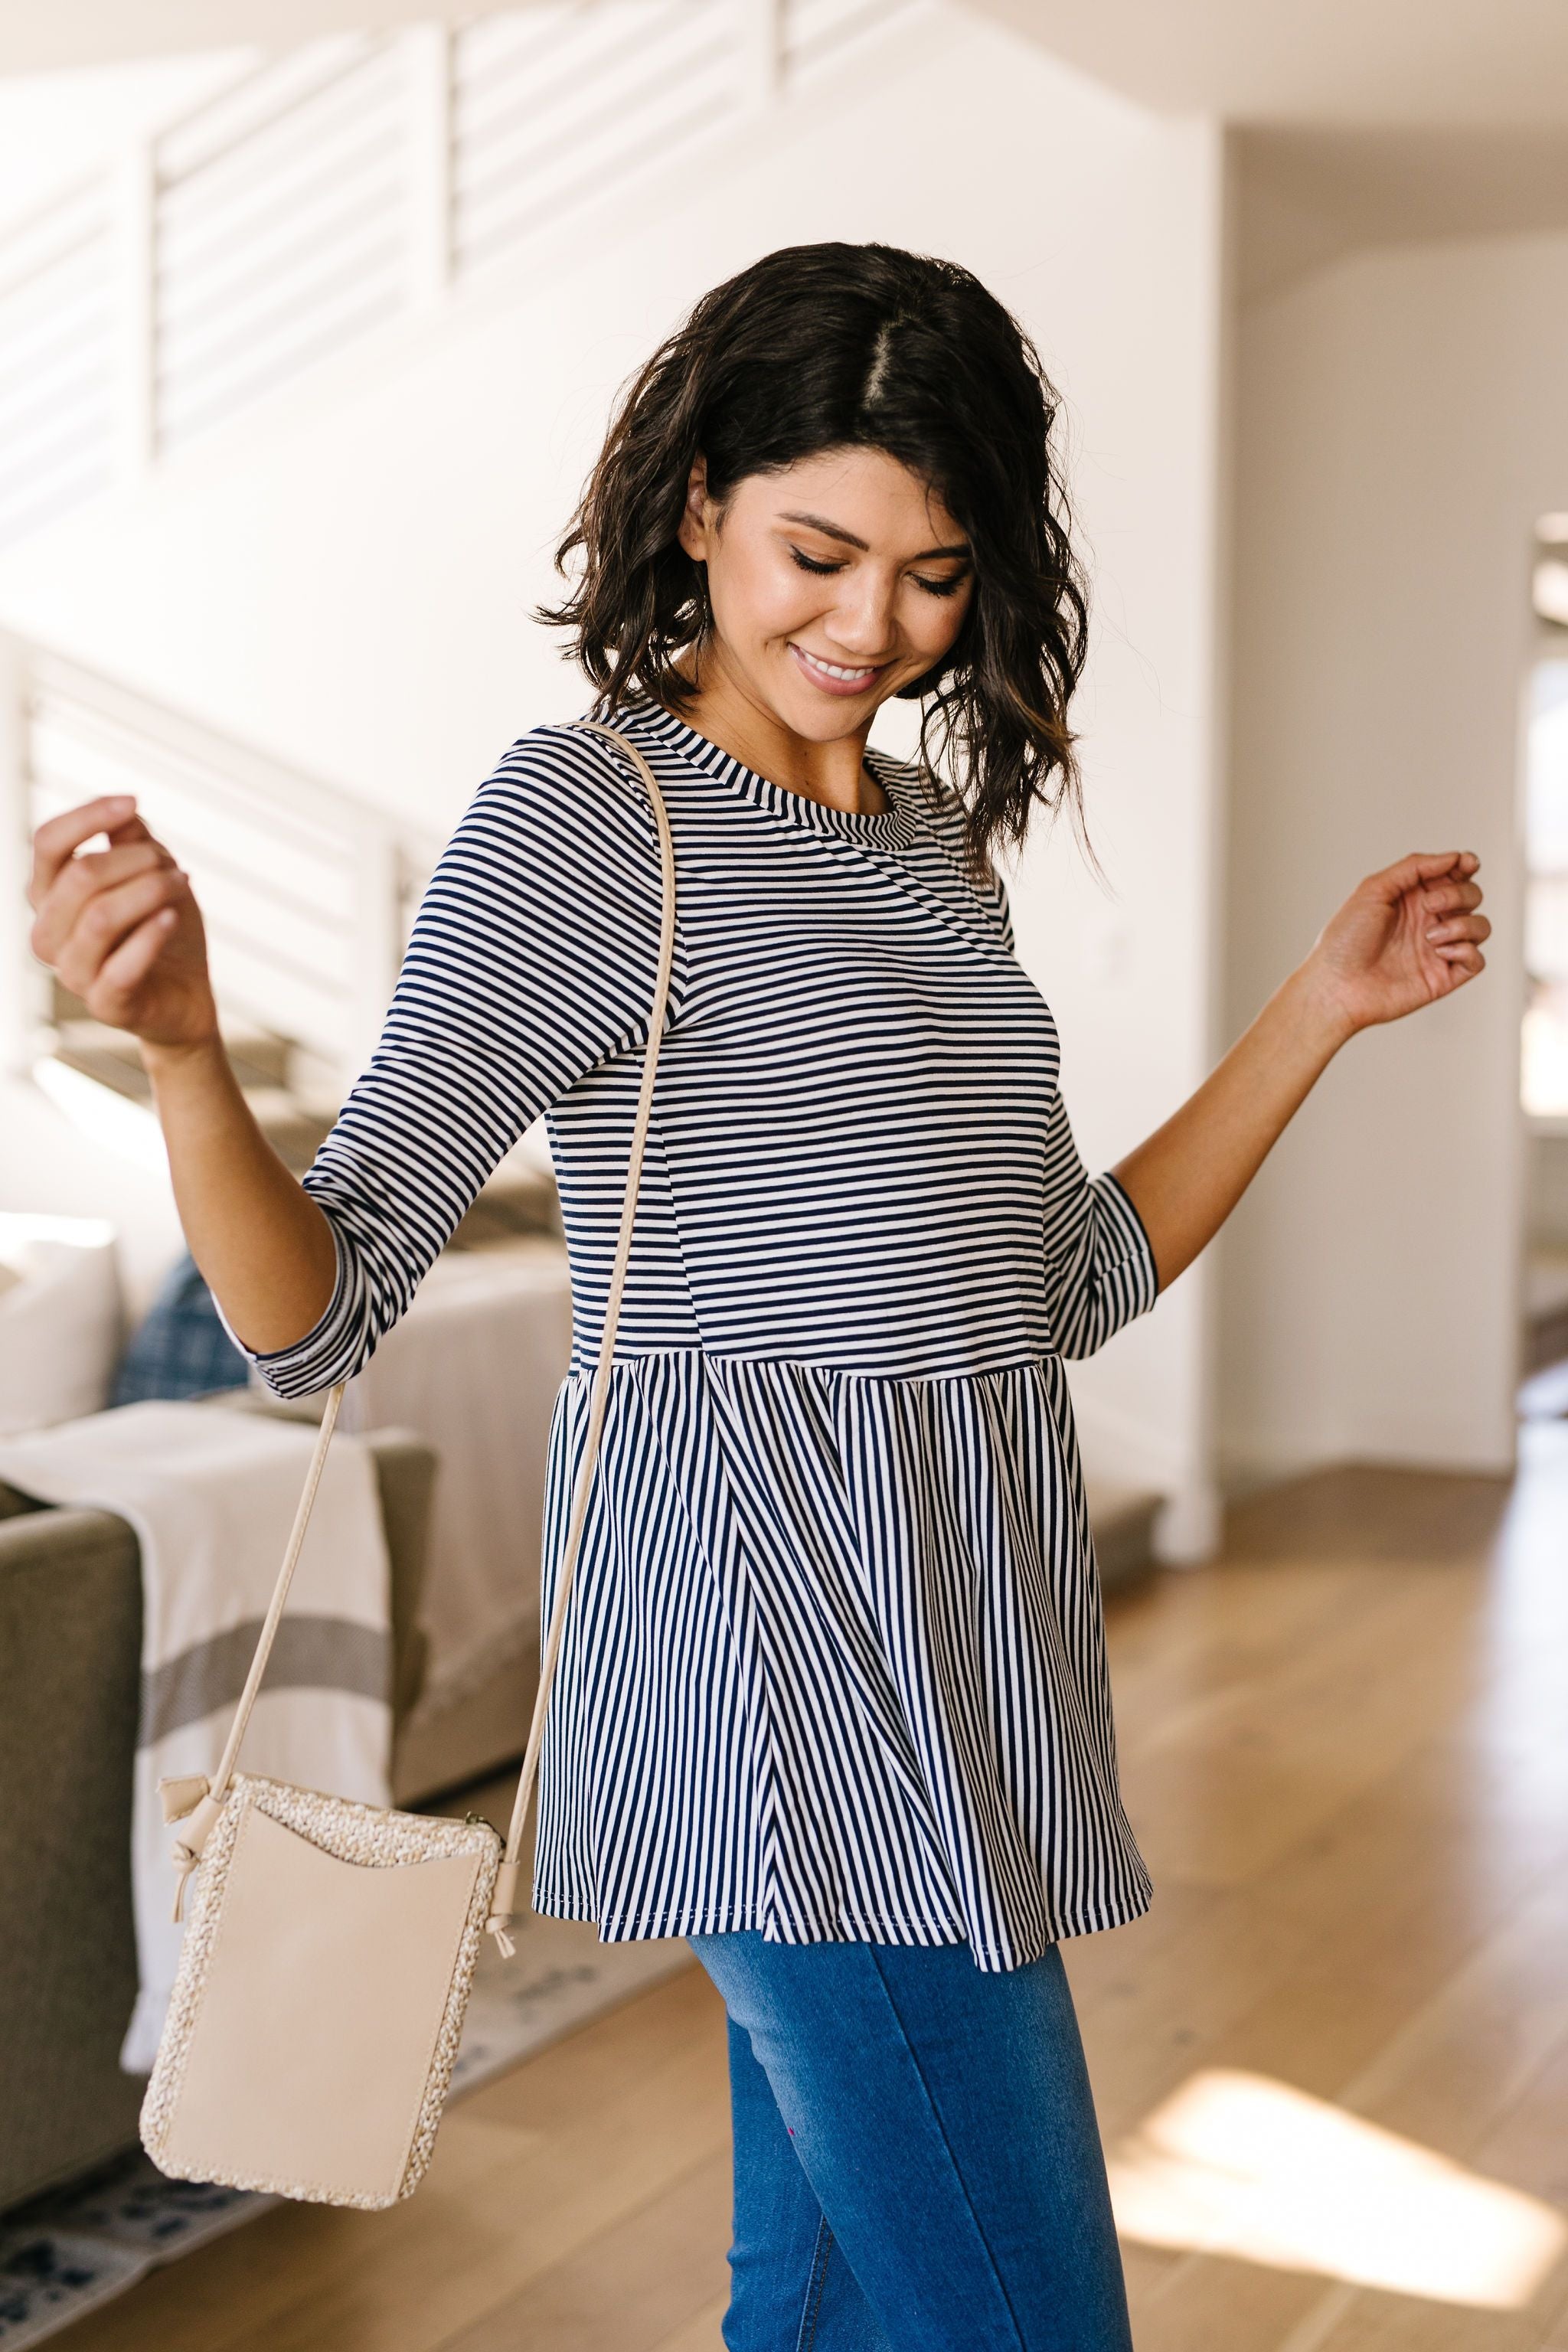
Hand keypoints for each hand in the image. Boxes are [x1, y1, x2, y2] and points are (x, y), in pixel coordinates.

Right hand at [28, 794, 219, 1051]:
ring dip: (149, 891)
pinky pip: (121, 967)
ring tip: (182, 883)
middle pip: (79, 876)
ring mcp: (72, 972)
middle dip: (134, 860)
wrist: (186, 997)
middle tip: (173, 866)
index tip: (132, 801)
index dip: (87, 816)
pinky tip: (172, 917)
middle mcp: (48, 934)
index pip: (47, 844)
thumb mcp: (152, 875)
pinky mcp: (105, 1004)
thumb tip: (125, 810)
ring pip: (100, 917)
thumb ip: (133, 841)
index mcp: (49, 897)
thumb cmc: (159, 929)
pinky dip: (151, 936)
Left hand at [1303, 850, 1488, 1037]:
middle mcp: (1429, 920)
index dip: (1467, 865)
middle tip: (1429, 906)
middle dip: (1458, 894)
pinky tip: (1439, 952)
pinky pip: (1477, 960)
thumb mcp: (1374, 889)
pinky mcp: (1443, 976)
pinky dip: (1466, 951)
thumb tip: (1453, 857)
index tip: (1466, 864)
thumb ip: (1414, 868)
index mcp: (1413, 897)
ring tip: (1430, 936)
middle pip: (1472, 895)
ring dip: (1463, 924)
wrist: (1336, 985)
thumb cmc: (1345, 939)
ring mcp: (1438, 948)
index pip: (1454, 874)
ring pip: (1481, 926)